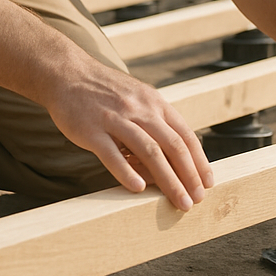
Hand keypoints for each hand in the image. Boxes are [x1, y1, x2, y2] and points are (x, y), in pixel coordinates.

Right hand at [46, 62, 213, 209]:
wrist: (67, 74)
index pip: (184, 134)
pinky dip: (127, 172)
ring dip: (168, 179)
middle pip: (172, 145)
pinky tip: (138, 189)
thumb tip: (174, 155)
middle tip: (197, 199)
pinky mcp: (91, 130)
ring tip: (179, 201)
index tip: (208, 182)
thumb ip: (155, 122)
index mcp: (153, 102)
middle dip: (189, 175)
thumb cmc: (104, 92)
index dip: (199, 160)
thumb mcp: (137, 98)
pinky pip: (112, 154)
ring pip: (149, 151)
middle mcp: (139, 109)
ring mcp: (115, 119)